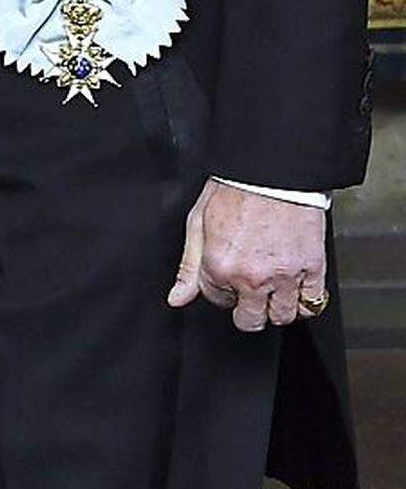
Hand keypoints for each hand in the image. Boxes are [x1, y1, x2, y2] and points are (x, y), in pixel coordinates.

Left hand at [168, 181, 326, 332]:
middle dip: (246, 307)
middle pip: (249, 320)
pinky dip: (304, 301)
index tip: (228, 271)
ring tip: (272, 286)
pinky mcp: (312, 268)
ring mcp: (283, 276)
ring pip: (280, 316)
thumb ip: (188, 266)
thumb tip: (177, 298)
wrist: (272, 168)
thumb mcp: (198, 221)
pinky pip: (311, 304)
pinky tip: (295, 286)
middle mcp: (251, 277)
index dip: (220, 286)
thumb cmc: (235, 188)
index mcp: (220, 266)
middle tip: (249, 287)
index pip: (216, 299)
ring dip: (274, 306)